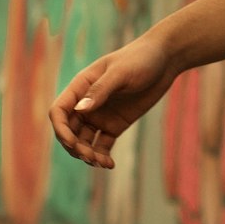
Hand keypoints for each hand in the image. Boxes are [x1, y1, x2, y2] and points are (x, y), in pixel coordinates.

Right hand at [49, 31, 179, 168]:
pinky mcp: (115, 125)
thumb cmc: (141, 59)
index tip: (73, 143)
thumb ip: (101, 90)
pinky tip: (109, 164)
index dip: (60, 130)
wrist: (165, 59)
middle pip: (69, 131)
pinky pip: (101, 145)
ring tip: (101, 162)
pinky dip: (102, 156)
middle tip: (91, 157)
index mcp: (81, 86)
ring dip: (87, 154)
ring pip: (83, 142)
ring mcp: (100, 115)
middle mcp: (86, 103)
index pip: (59, 111)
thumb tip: (79, 110)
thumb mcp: (121, 72)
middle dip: (75, 147)